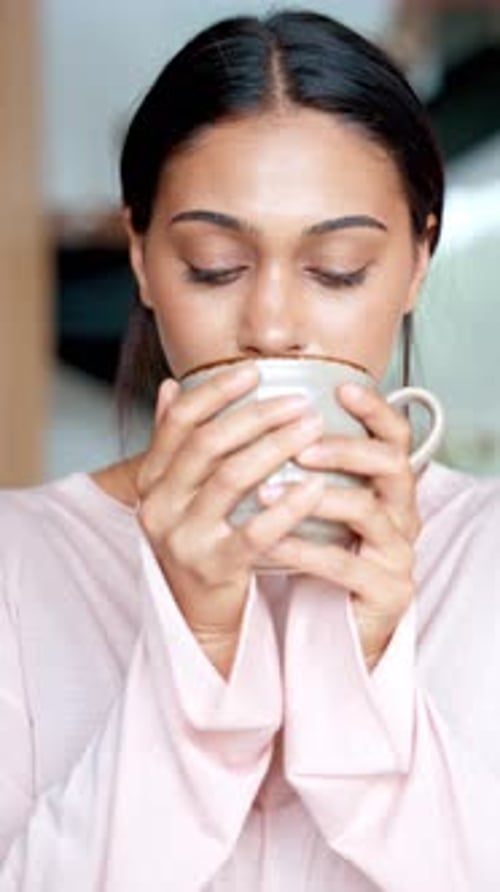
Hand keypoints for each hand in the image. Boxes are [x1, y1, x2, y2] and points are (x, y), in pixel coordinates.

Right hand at [135, 362, 324, 676]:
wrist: (197, 612)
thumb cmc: (198, 540)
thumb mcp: (177, 491)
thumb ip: (173, 442)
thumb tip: (169, 386)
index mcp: (152, 479)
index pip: (179, 421)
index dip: (216, 391)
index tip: (253, 371)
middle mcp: (159, 505)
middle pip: (208, 444)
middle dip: (257, 416)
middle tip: (300, 402)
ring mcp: (184, 538)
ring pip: (230, 478)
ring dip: (276, 446)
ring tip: (312, 428)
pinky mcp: (214, 567)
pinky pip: (255, 530)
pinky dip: (288, 505)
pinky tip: (316, 486)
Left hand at [260, 382, 419, 669]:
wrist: (337, 625)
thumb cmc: (325, 551)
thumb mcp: (321, 503)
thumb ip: (306, 462)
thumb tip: (259, 410)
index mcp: (390, 485)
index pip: (395, 435)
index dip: (374, 409)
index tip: (340, 388)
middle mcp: (402, 513)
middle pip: (391, 464)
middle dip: (346, 449)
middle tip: (301, 446)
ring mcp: (398, 552)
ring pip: (367, 511)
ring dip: (316, 497)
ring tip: (267, 490)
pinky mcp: (386, 590)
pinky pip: (342, 564)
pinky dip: (301, 548)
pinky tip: (268, 540)